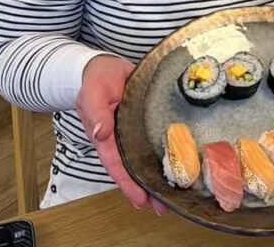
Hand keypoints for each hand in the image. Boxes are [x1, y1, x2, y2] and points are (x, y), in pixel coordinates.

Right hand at [75, 55, 167, 214]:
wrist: (106, 65)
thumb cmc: (98, 78)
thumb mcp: (94, 91)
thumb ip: (96, 112)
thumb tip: (100, 133)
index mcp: (105, 135)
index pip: (117, 164)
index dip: (127, 183)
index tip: (140, 199)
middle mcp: (120, 138)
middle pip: (132, 168)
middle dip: (146, 188)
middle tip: (163, 206)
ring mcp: (133, 131)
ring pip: (145, 158)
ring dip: (157, 175)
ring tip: (173, 195)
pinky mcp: (147, 121)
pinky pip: (155, 140)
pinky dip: (165, 153)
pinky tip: (179, 163)